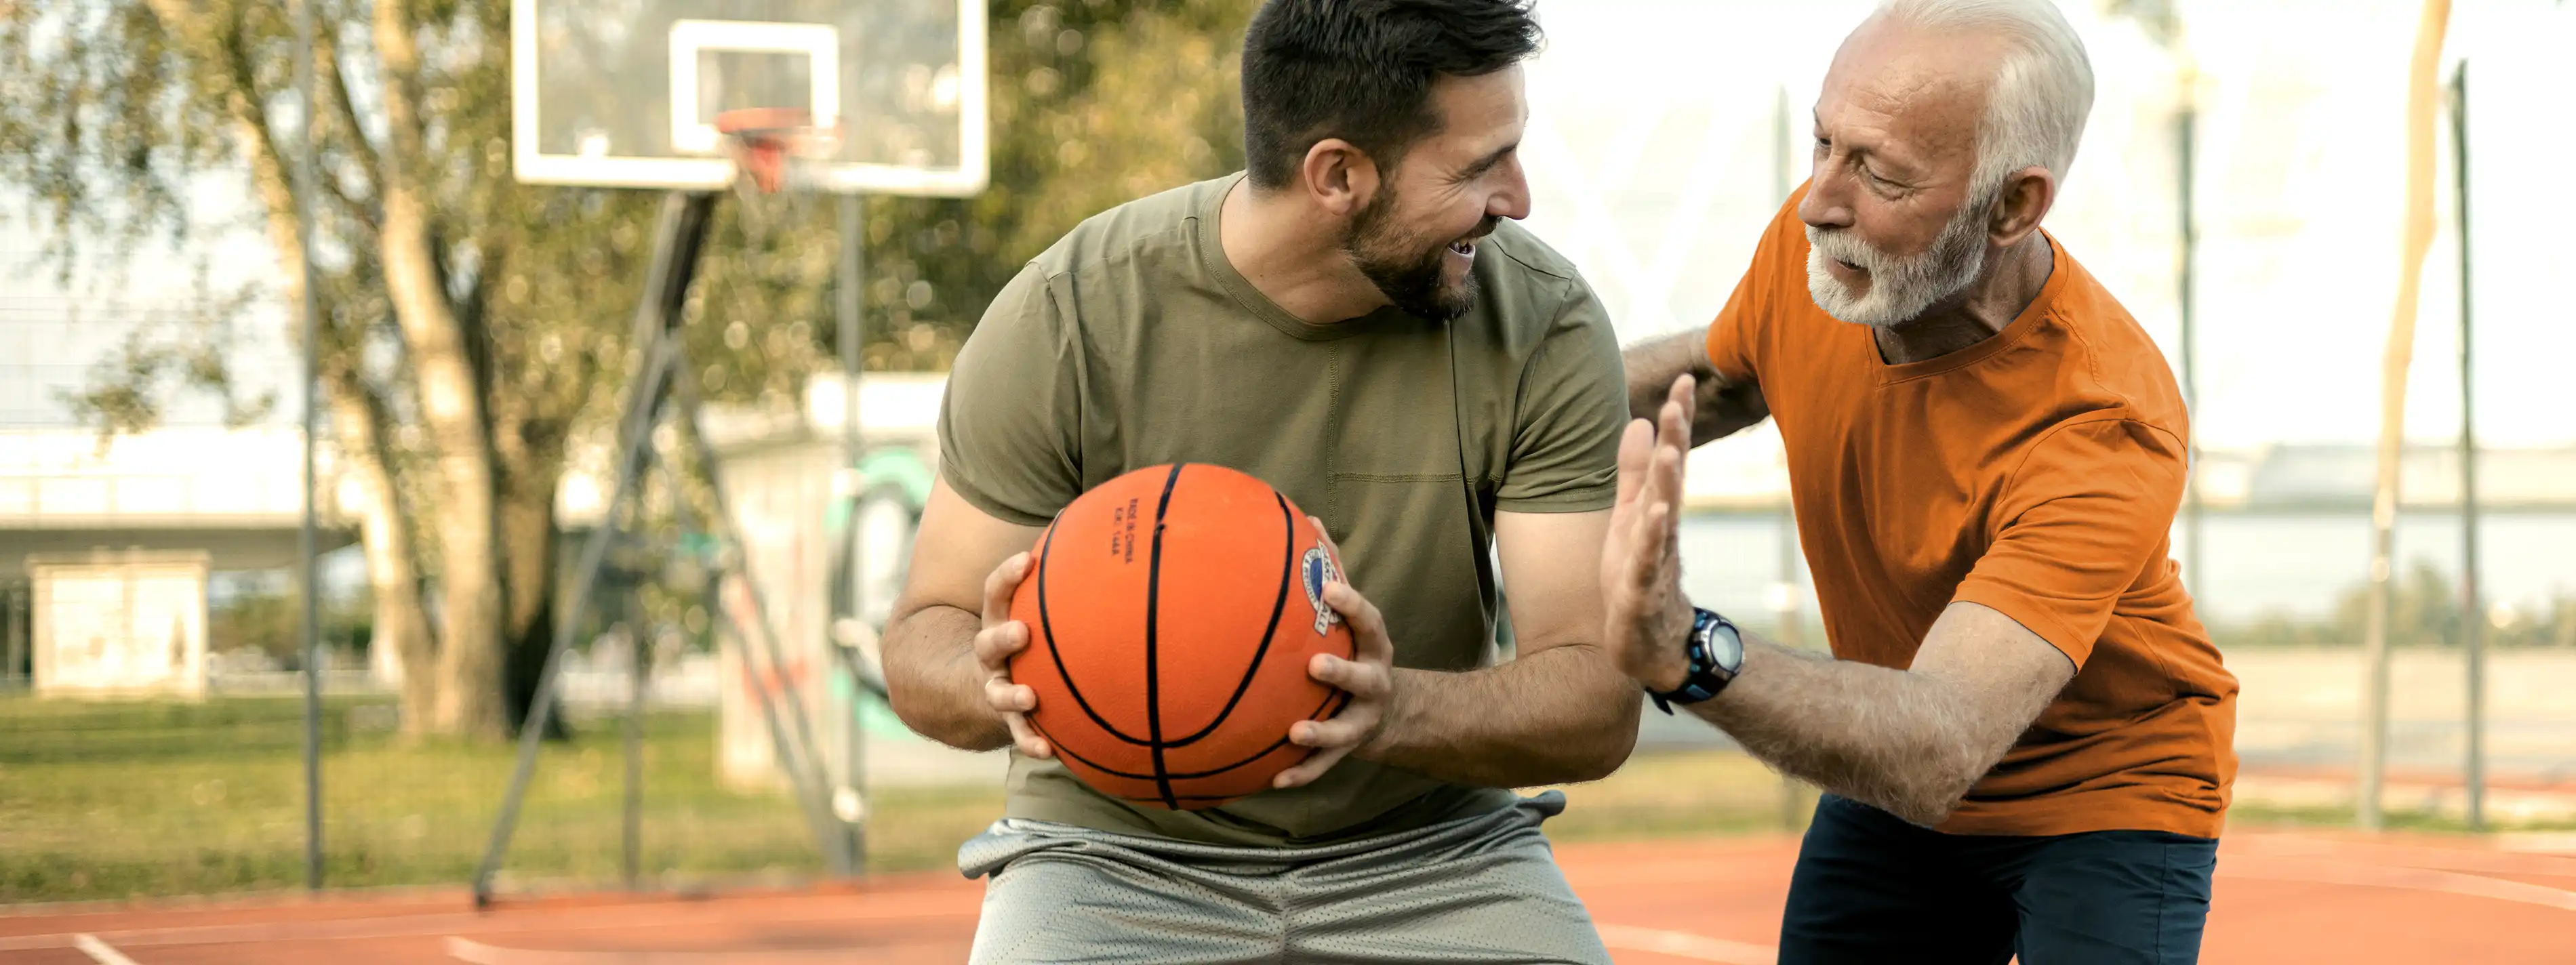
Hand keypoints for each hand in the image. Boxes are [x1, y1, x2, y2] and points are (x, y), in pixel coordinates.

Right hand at [973, 551, 1051, 757]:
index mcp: (999, 620)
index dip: (1007, 576)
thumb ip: (1062, 581)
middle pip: (988, 642)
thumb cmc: (1028, 638)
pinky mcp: (1008, 721)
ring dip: (1010, 695)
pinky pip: (1017, 734)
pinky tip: (1048, 751)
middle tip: (1022, 632)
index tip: (1027, 561)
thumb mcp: (1034, 610)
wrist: (982, 687)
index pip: (995, 593)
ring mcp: (996, 688)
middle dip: (1003, 636)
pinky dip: (1030, 742)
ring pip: (996, 691)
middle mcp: (992, 654)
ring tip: (1028, 697)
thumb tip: (1107, 528)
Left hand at [1273, 517, 1398, 788]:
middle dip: (1343, 673)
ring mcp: (1362, 720)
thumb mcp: (1350, 614)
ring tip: (1295, 732)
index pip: (1369, 621)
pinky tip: (1273, 781)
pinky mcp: (1348, 750)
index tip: (1332, 588)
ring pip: (1346, 731)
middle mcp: (1374, 683)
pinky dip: (1300, 774)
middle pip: (1364, 679)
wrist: (1391, 711)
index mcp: (1373, 646)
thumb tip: (1308, 517)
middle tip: (1315, 665)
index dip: (1353, 605)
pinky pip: (1324, 767)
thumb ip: (1331, 569)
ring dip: (1322, 734)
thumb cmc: (1355, 647)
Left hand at [1602, 374, 1697, 692]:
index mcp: (1657, 510)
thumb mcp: (1631, 517)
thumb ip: (1635, 472)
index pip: (1670, 458)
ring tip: (1672, 449)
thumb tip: (1642, 420)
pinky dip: (1653, 538)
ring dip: (1669, 483)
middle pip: (1671, 479)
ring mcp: (1656, 559)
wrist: (1649, 644)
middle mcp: (1663, 529)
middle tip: (1679, 398)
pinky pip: (1649, 560)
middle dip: (1677, 438)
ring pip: (1665, 516)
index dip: (1677, 421)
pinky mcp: (1643, 590)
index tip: (1684, 380)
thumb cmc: (1639, 575)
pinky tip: (1657, 515)